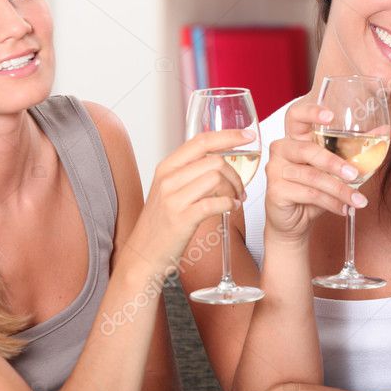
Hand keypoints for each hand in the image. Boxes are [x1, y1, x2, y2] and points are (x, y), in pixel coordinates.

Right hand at [129, 129, 252, 268]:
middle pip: (214, 160)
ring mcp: (173, 199)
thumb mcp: (169, 189)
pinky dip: (229, 204)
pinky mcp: (181, 219)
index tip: (247, 136)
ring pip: (216, 178)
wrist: (143, 254)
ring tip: (236, 199)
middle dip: (235, 174)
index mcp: (167, 167)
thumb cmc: (161, 223)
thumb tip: (218, 157)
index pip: (201, 141)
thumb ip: (189, 171)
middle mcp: (168, 179)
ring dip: (234, 189)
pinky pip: (214, 203)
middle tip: (240, 188)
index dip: (228, 136)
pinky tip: (231, 208)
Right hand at [264, 101, 365, 242]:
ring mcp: (275, 169)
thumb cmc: (315, 189)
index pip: (296, 115)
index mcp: (296, 136)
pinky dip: (330, 203)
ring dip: (339, 190)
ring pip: (312, 176)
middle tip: (354, 173)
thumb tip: (390, 130)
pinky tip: (343, 209)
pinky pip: (308, 194)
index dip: (311, 112)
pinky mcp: (275, 190)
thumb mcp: (338, 167)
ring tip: (357, 200)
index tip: (330, 116)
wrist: (294, 221)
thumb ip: (360, 147)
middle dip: (334, 162)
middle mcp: (282, 148)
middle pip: (308, 149)